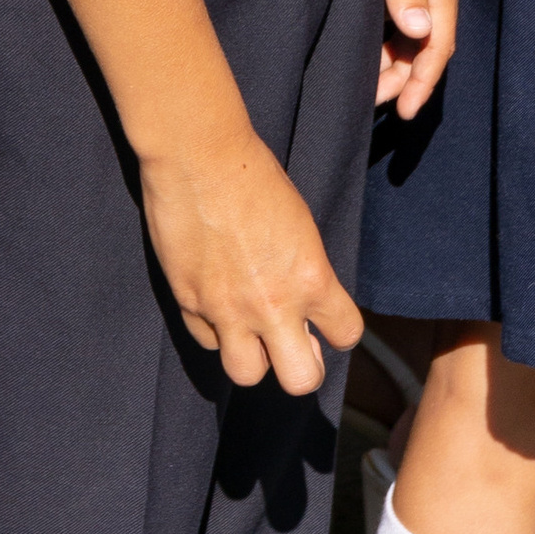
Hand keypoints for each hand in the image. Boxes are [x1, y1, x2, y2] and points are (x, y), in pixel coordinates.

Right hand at [138, 126, 360, 393]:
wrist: (197, 153)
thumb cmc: (253, 174)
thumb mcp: (299, 225)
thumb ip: (305, 272)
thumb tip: (304, 303)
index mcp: (311, 279)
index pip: (346, 334)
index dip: (336, 329)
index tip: (324, 319)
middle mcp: (273, 305)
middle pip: (301, 380)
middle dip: (300, 365)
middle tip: (290, 339)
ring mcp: (227, 308)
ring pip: (247, 374)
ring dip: (251, 356)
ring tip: (248, 329)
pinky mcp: (188, 300)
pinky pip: (206, 340)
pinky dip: (212, 329)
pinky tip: (213, 302)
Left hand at [377, 0, 467, 118]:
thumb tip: (418, 35)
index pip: (436, 47)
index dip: (420, 81)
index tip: (404, 114)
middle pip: (424, 37)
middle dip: (401, 70)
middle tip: (369, 96)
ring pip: (412, 15)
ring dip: (391, 43)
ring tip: (364, 65)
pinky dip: (386, 12)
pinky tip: (366, 11)